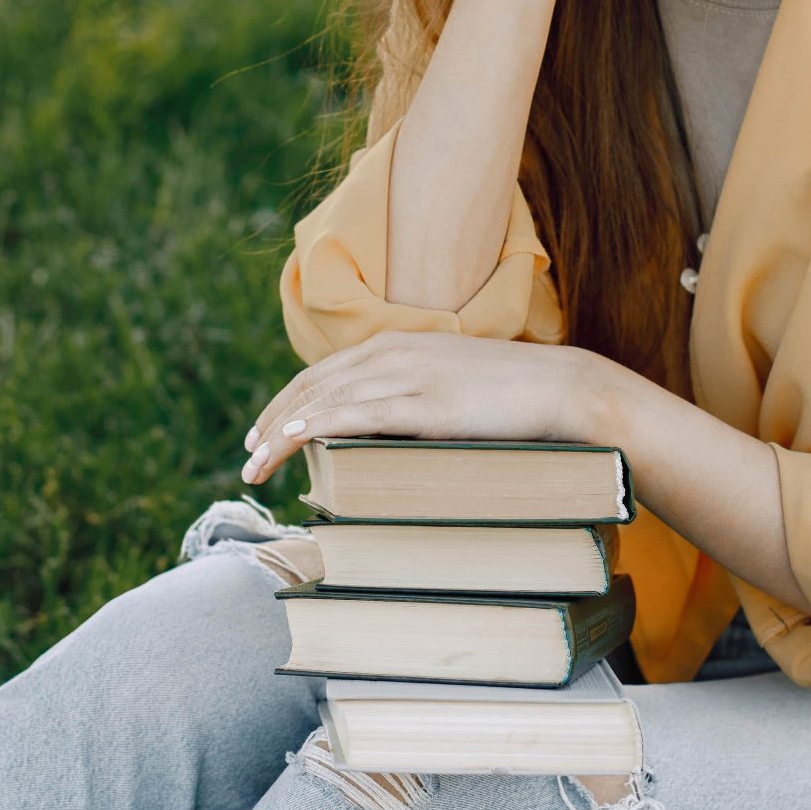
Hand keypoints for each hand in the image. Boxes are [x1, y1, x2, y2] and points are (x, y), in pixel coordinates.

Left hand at [240, 330, 612, 483]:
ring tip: (254, 465)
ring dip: (281, 434)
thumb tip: (385, 432)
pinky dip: (316, 426)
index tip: (265, 432)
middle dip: (273, 422)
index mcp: (398, 344)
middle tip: (248, 457)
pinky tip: (290, 441)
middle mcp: (393, 352)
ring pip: (325, 403)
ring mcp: (408, 375)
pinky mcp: (424, 404)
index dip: (288, 403)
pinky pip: (356, 414)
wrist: (563, 387)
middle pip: (312, 387)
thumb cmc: (513, 397)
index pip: (323, 374)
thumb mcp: (451, 386)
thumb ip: (414, 397)